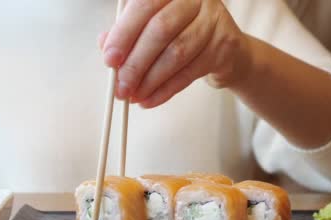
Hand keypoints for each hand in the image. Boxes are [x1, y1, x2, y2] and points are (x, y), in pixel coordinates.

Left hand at [99, 0, 252, 107]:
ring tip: (134, 96)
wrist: (224, 50)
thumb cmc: (182, 33)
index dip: (124, 34)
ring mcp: (213, 21)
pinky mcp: (223, 46)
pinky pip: (189, 72)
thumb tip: (106, 47)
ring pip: (176, 53)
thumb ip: (128, 33)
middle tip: (121, 85)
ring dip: (150, 80)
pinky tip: (150, 99)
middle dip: (136, 63)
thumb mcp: (151, 28)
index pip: (144, 6)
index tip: (110, 59)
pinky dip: (166, 90)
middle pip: (160, 30)